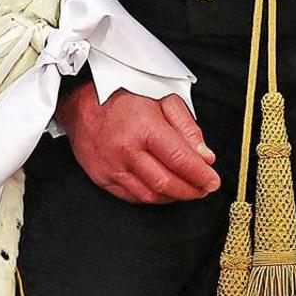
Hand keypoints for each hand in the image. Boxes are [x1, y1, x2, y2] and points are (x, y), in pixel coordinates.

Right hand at [53, 84, 219, 203]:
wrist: (82, 103)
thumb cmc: (125, 97)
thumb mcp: (163, 100)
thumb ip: (188, 128)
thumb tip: (205, 157)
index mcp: (145, 128)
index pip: (180, 159)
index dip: (200, 175)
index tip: (213, 182)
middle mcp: (127, 151)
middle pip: (166, 182)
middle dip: (190, 190)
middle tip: (204, 190)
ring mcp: (112, 167)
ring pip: (150, 194)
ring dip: (173, 197)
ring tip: (187, 190)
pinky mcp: (102, 178)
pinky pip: (132, 197)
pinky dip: (152, 197)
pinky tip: (164, 191)